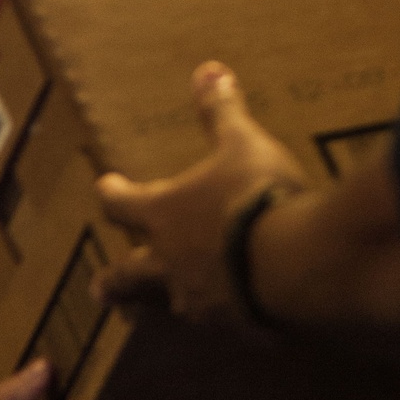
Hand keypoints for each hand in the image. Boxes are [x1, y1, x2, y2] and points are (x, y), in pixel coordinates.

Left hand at [94, 61, 305, 321]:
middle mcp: (171, 265)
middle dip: (114, 281)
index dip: (113, 194)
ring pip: (171, 307)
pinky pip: (224, 325)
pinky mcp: (238, 330)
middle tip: (99, 290)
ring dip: (165, 304)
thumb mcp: (242, 145)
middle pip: (129, 277)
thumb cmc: (257, 197)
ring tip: (165, 311)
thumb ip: (222, 113)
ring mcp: (202, 304)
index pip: (122, 204)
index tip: (105, 187)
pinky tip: (236, 320)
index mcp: (163, 216)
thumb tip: (208, 70)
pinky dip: (225, 319)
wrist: (299, 266)